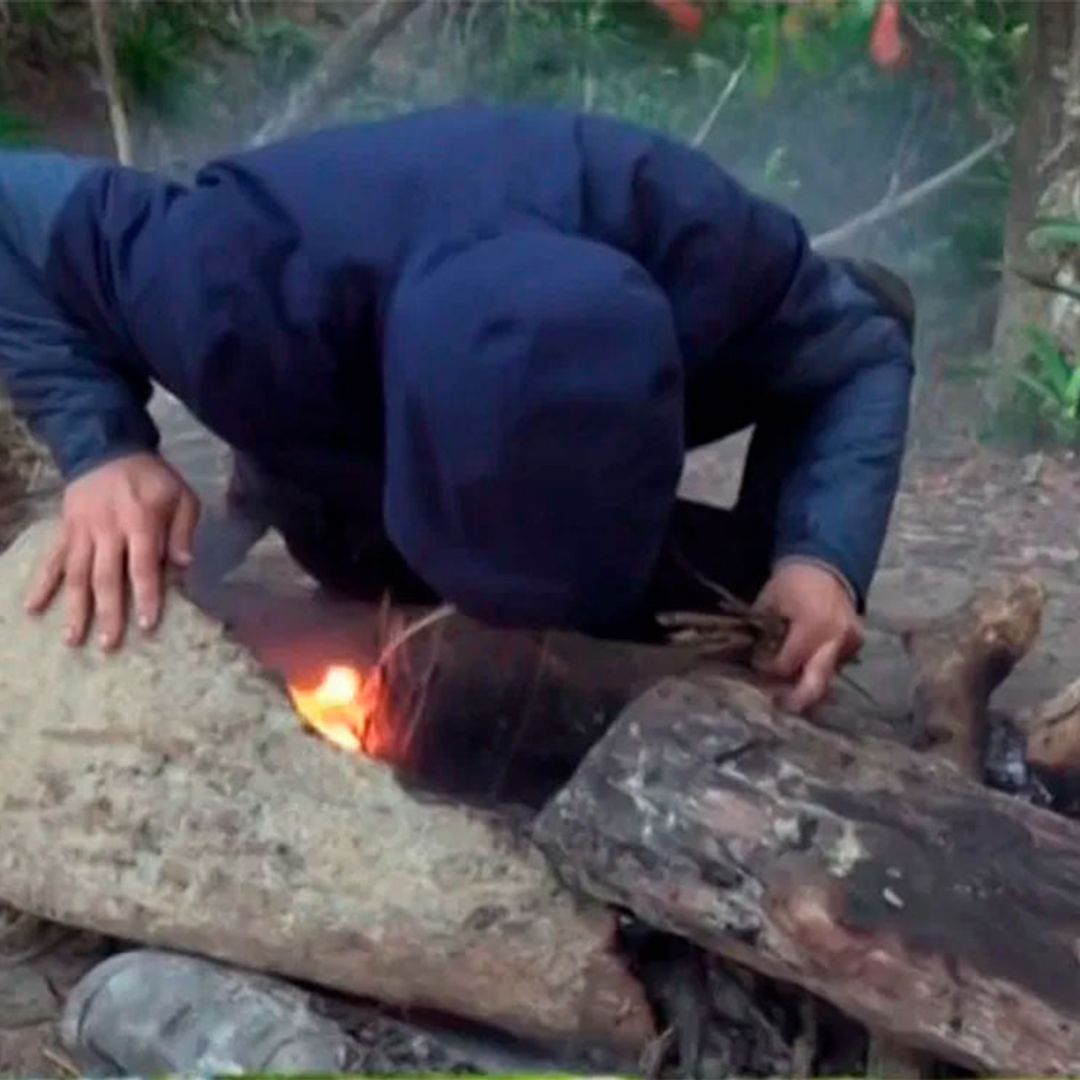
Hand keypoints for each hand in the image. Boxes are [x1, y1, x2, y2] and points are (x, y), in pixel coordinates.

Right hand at [25, 453, 199, 649]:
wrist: (108, 449)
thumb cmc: (152, 479)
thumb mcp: (181, 496)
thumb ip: (183, 531)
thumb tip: (183, 565)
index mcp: (139, 521)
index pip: (143, 565)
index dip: (145, 595)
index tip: (146, 624)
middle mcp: (107, 529)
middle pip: (106, 576)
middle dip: (107, 612)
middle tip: (108, 644)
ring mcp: (81, 531)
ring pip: (77, 574)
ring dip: (74, 608)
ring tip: (72, 639)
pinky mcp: (64, 530)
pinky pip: (51, 559)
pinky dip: (41, 584)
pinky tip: (32, 608)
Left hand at [753, 561, 863, 713]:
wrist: (826, 565)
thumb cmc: (791, 582)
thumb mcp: (768, 602)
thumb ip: (763, 633)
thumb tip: (755, 660)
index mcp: (812, 626)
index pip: (787, 664)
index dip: (769, 669)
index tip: (758, 667)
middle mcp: (836, 638)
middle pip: (817, 682)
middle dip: (798, 699)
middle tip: (781, 707)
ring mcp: (851, 642)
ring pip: (828, 676)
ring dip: (809, 685)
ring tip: (792, 693)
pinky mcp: (858, 641)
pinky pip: (837, 664)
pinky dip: (820, 668)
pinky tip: (807, 671)